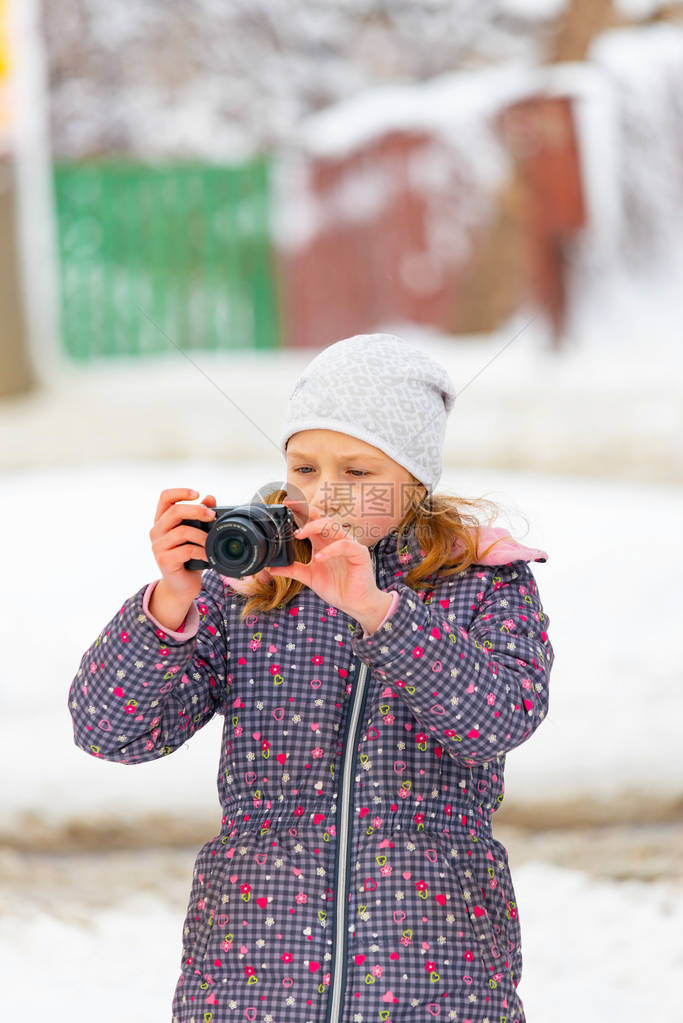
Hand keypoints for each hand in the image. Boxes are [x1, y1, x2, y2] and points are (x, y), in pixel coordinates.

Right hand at [149, 488, 216, 603]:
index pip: (165, 497)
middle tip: (212, 516)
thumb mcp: (196, 534)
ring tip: (212, 542)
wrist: (181, 586)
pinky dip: (201, 551)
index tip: (197, 494)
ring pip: (182, 531)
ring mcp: (158, 546)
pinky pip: (186, 550)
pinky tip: (208, 555)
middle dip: (197, 510)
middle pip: (174, 511)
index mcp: (163, 521)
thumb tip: (210, 498)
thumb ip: (201, 516)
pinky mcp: (164, 560)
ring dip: (202, 535)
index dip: (180, 492)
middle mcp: (156, 531)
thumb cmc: (189, 558)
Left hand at [268, 499, 390, 626]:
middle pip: (321, 517)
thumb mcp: (309, 577)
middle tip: (290, 506)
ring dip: (315, 526)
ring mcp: (348, 544)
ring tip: (299, 534)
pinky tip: (319, 558)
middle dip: (306, 510)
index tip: (285, 504)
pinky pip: (344, 545)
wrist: (355, 602)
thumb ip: (292, 569)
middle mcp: (335, 539)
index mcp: (323, 541)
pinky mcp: (359, 553)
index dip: (299, 511)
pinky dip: (330, 550)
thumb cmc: (336, 587)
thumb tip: (271, 568)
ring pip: (333, 525)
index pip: (311, 521)